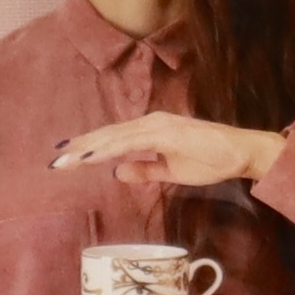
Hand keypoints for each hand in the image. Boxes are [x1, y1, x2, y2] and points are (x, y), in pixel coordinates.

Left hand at [52, 111, 289, 191]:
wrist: (241, 153)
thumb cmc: (211, 160)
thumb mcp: (171, 172)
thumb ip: (144, 170)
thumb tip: (117, 172)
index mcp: (150, 130)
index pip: (111, 140)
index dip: (87, 148)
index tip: (65, 158)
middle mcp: (149, 122)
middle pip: (106, 136)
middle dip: (79, 148)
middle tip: (54, 162)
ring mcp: (156, 125)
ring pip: (112, 137)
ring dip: (87, 149)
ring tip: (64, 160)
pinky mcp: (165, 132)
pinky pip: (129, 142)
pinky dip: (107, 150)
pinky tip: (89, 158)